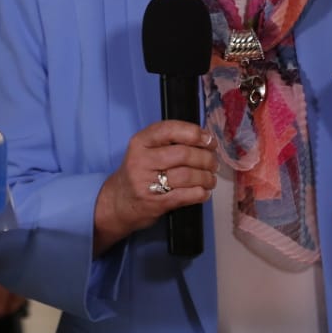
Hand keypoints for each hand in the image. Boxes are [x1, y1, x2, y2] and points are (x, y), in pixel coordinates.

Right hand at [92, 120, 217, 254]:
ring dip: (205, 177)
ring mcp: (146, 182)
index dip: (194, 133)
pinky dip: (200, 193)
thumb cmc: (139, 173)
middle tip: (213, 163)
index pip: (170, 129)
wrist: (117, 202)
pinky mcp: (153, 202)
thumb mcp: (145, 151)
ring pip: (186, 175)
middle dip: (205, 158)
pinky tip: (204, 192)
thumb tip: (206, 139)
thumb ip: (169, 143)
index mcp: (140, 141)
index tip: (209, 140)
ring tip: (210, 179)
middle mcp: (141, 160)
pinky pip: (184, 196)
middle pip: (183, 154)